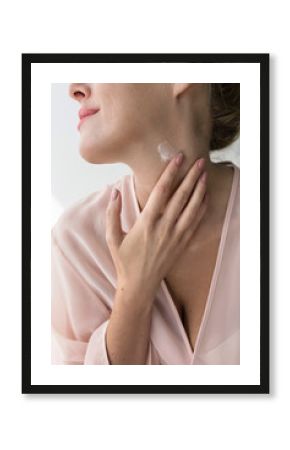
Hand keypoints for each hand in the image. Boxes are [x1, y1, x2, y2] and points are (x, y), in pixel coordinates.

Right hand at [105, 152, 207, 296]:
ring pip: (192, 208)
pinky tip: (205, 196)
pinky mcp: (183, 244)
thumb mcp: (112, 237)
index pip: (161, 192)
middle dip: (191, 176)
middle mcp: (164, 228)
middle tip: (199, 160)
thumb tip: (114, 192)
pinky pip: (196, 222)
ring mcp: (176, 236)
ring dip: (200, 189)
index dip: (170, 173)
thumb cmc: (124, 261)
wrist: (140, 285)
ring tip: (205, 174)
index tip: (177, 158)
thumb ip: (112, 214)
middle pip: (181, 196)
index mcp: (146, 223)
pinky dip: (202, 208)